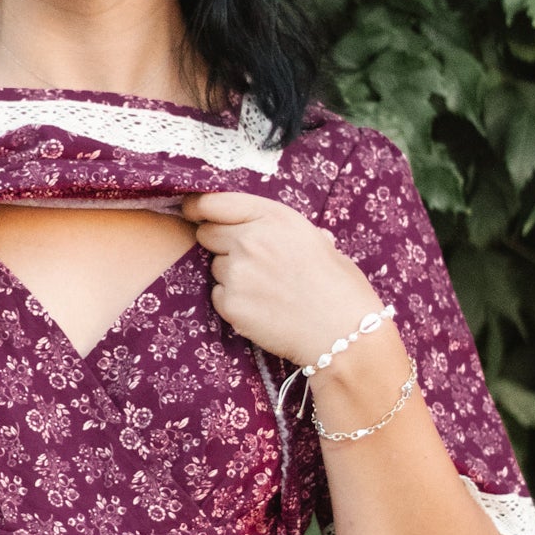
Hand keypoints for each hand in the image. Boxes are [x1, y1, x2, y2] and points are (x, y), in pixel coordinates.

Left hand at [179, 189, 384, 364]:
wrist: (342, 332)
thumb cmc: (339, 287)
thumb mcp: (317, 240)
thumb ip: (281, 229)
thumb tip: (264, 227)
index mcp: (273, 217)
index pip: (216, 202)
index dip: (199, 207)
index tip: (192, 211)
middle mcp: (250, 240)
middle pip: (207, 233)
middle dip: (218, 242)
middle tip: (247, 260)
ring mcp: (236, 272)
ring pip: (215, 267)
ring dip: (231, 274)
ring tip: (266, 289)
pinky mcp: (230, 304)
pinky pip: (219, 295)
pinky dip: (233, 301)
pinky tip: (262, 308)